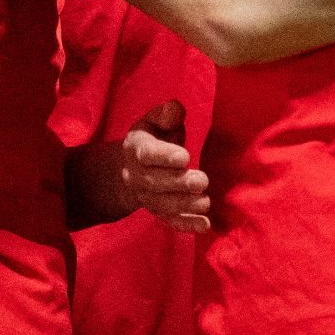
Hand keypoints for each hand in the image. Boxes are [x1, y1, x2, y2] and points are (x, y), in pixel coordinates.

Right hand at [120, 99, 210, 233]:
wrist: (129, 171)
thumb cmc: (151, 140)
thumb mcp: (153, 122)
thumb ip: (165, 115)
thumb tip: (176, 108)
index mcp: (137, 149)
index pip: (148, 154)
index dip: (165, 156)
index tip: (185, 157)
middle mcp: (138, 176)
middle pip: (156, 182)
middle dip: (179, 183)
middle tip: (202, 181)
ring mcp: (147, 197)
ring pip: (163, 205)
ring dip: (184, 205)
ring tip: (205, 202)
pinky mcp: (159, 212)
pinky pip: (170, 221)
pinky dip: (187, 225)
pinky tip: (204, 225)